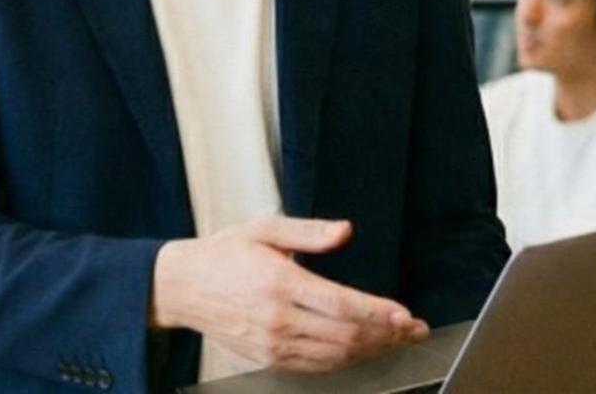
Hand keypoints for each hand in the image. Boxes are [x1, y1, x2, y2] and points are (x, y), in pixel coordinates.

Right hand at [150, 216, 427, 371]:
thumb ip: (309, 232)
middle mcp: (278, 318)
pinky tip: (361, 349)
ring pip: (335, 356)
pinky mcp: (269, 358)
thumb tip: (345, 231)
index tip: (405, 314)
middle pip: (346, 336)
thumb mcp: (265, 229)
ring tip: (395, 340)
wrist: (183, 287)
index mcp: (280, 283)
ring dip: (371, 350)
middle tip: (412, 329)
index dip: (379, 313)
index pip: (342, 305)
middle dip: (386, 335)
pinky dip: (345, 360)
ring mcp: (273, 343)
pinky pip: (316, 366)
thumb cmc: (224, 254)